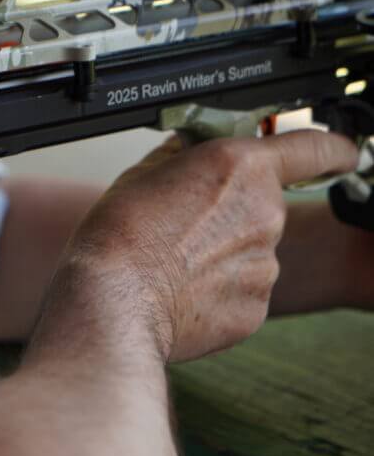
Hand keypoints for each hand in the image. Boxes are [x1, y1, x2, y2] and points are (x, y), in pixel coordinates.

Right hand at [62, 131, 357, 362]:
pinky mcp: (256, 308)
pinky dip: (220, 290)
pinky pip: (245, 290)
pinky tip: (184, 289)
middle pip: (265, 205)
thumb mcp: (148, 169)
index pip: (315, 148)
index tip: (342, 152)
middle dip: (235, 212)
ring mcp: (265, 265)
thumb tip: (201, 149)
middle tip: (189, 223)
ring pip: (254, 251)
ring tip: (177, 261)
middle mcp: (265, 213)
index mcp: (240, 167)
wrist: (114, 300)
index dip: (333, 148)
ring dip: (225, 253)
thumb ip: (191, 154)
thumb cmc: (123, 234)